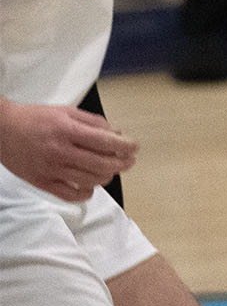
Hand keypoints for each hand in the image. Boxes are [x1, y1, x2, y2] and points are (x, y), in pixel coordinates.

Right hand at [0, 98, 137, 199]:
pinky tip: (91, 186)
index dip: (125, 146)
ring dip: (107, 176)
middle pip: (101, 163)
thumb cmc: (36, 118)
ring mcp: (51, 169)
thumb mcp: (66, 111)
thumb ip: (92, 122)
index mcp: (67, 130)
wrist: (3, 131)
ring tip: (112, 171)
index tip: (135, 147)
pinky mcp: (42, 183)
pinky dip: (85, 193)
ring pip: (89, 180)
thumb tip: (116, 133)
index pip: (105, 141)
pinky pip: (70, 194)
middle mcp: (60, 151)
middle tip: (129, 161)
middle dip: (122, 163)